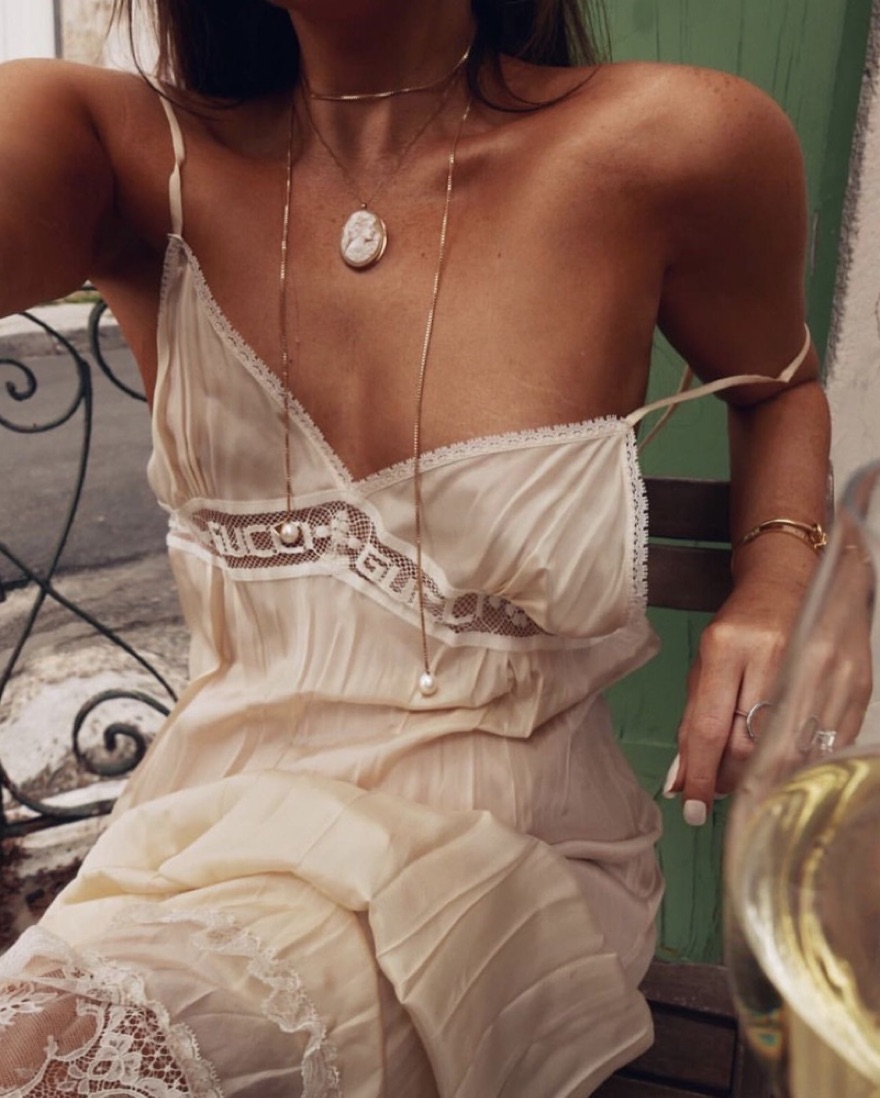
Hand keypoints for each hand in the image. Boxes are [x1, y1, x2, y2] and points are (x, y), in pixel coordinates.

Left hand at [662, 571, 807, 823]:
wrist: (794, 578)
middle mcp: (777, 656)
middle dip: (730, 779)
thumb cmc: (743, 623)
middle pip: (751, 746)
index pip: (711, 728)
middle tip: (719, 788)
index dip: (700, 775)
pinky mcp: (855, 682)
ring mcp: (822, 668)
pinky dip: (801, 764)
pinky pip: (827, 744)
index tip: (690, 806)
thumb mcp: (706, 661)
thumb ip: (694, 720)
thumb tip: (680, 781)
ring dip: (764, 778)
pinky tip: (784, 763)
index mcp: (730, 646)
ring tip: (747, 778)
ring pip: (791, 752)